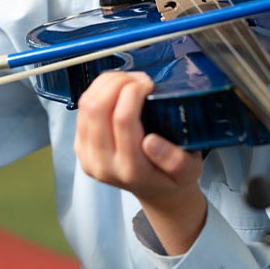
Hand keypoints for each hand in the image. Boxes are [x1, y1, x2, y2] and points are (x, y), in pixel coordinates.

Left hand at [74, 70, 206, 253]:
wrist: (154, 190)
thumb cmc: (172, 176)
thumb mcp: (189, 171)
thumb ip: (175, 160)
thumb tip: (150, 142)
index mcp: (131, 170)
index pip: (123, 120)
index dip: (133, 92)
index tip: (149, 84)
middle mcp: (104, 165)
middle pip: (97, 109)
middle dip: (118, 82)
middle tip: (138, 78)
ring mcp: (88, 156)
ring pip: (86, 105)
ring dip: (107, 83)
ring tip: (129, 79)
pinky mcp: (80, 146)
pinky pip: (82, 108)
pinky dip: (98, 90)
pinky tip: (117, 88)